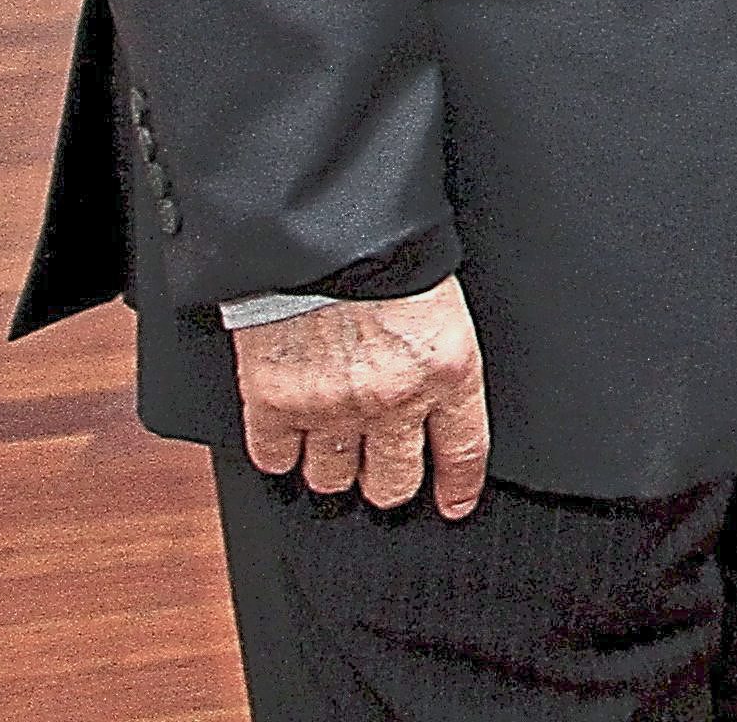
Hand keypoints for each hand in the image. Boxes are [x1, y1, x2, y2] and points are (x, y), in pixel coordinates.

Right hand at [234, 276, 488, 517]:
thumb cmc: (387, 254)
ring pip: (331, 479)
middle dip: (388, 484)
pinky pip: (274, 459)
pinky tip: (287, 439)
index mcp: (447, 371)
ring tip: (333, 452)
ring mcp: (329, 408)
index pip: (462, 451)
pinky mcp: (273, 403)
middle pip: (392, 482)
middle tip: (381, 474)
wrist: (320, 232)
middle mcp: (391, 402)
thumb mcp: (445, 304)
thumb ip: (440, 356)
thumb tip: (439, 391)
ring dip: (332, 469)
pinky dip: (279, 454)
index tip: (453, 504)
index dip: (458, 486)